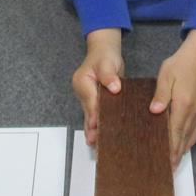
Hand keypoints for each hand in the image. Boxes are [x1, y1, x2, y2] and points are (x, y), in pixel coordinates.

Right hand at [72, 28, 123, 146]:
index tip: (97, 125)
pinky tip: (99, 136)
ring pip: (90, 115)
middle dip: (92, 126)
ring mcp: (87, 97)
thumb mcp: (107, 62)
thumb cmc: (105, 55)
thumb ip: (109, 75)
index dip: (95, 113)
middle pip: (88, 111)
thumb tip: (114, 87)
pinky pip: (94, 114)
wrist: (104, 51)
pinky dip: (97, 124)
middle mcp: (82, 91)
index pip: (90, 100)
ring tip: (96, 144)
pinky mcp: (94, 100)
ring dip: (93, 129)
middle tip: (95, 141)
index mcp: (82, 81)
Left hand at [150, 29, 195, 169]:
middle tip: (169, 168)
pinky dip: (190, 140)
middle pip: (184, 138)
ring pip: (192, 135)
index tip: (167, 162)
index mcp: (183, 104)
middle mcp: (193, 111)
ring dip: (184, 149)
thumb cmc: (179, 65)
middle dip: (177, 154)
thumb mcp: (165, 77)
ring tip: (175, 162)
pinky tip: (184, 144)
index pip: (175, 131)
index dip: (171, 148)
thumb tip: (154, 111)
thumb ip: (160, 95)